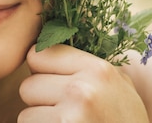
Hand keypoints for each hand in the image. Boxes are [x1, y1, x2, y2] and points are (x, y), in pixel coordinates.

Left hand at [18, 44, 148, 121]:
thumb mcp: (120, 86)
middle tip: (63, 111)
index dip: (41, 71)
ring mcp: (71, 115)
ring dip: (40, 122)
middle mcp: (83, 89)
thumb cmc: (126, 122)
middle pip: (28, 85)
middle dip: (40, 101)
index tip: (53, 83)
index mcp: (97, 69)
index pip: (39, 54)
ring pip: (25, 114)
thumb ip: (89, 64)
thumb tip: (51, 37)